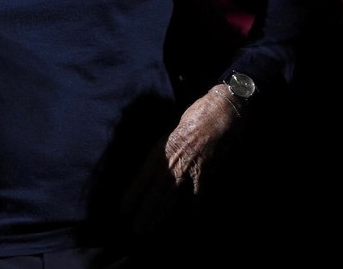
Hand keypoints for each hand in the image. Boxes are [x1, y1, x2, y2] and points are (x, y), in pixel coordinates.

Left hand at [121, 88, 235, 233]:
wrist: (219, 113)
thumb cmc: (194, 118)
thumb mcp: (171, 133)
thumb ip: (163, 152)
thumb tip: (153, 169)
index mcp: (160, 149)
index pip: (142, 176)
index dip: (133, 194)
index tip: (122, 209)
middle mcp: (172, 161)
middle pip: (155, 191)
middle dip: (144, 211)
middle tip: (134, 229)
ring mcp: (189, 169)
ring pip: (171, 197)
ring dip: (160, 214)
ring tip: (150, 229)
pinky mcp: (205, 174)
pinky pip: (196, 196)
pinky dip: (190, 210)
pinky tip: (184, 222)